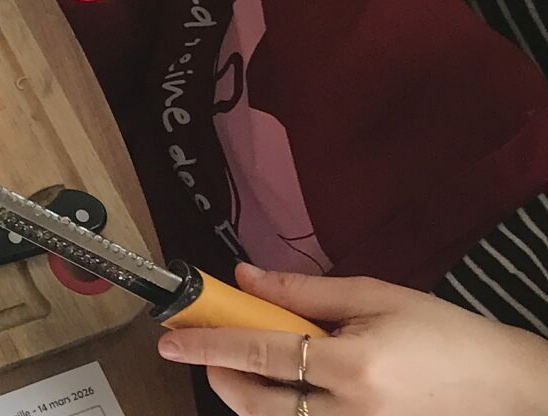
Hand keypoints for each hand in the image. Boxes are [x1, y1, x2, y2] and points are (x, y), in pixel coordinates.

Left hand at [159, 264, 547, 414]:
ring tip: (240, 364)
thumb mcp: (375, 296)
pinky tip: (285, 386)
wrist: (509, 387)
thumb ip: (303, 290)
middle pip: (261, 404)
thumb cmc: (446, 335)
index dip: (208, 343)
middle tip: (200, 347)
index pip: (260, 353)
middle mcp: (354, 414)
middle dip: (221, 375)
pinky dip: (286, 411)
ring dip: (250, 396)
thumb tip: (243, 277)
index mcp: (353, 368)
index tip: (169, 337)